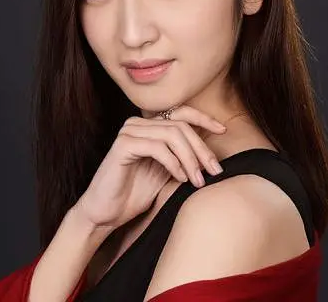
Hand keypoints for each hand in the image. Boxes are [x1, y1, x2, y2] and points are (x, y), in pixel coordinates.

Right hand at [75, 105, 226, 230]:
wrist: (105, 213)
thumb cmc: (134, 194)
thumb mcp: (166, 173)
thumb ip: (182, 157)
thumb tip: (212, 153)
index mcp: (149, 127)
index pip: (181, 113)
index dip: (204, 119)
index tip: (223, 131)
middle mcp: (139, 124)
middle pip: (181, 125)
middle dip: (202, 149)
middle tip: (215, 171)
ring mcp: (129, 131)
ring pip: (172, 134)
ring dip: (190, 158)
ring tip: (198, 180)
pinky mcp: (123, 144)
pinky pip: (157, 147)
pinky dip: (173, 162)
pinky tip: (180, 178)